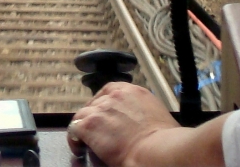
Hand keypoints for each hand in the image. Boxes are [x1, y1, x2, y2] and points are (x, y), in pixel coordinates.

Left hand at [67, 83, 227, 166]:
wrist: (157, 150)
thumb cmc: (165, 140)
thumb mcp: (156, 115)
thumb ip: (143, 111)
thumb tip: (142, 121)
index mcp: (133, 91)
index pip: (110, 90)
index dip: (104, 103)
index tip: (104, 114)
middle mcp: (114, 96)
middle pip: (95, 102)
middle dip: (95, 116)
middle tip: (97, 131)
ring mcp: (101, 109)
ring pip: (83, 114)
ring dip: (83, 126)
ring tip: (85, 140)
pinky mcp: (90, 125)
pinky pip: (74, 128)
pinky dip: (74, 138)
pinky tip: (78, 147)